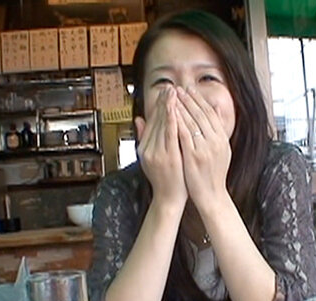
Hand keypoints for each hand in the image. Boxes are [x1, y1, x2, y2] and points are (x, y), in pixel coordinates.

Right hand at [135, 87, 186, 207]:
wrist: (169, 198)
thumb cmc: (166, 178)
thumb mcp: (151, 157)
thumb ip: (145, 138)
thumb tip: (138, 119)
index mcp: (145, 147)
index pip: (152, 121)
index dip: (158, 105)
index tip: (165, 92)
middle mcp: (148, 148)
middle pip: (156, 120)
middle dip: (164, 102)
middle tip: (170, 86)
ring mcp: (157, 152)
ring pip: (163, 124)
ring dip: (168, 106)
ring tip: (174, 92)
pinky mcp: (168, 157)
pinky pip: (170, 134)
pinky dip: (173, 120)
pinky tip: (177, 109)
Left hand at [175, 86, 231, 210]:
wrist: (212, 196)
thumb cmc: (213, 175)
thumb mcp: (221, 151)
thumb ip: (218, 131)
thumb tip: (216, 110)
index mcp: (222, 139)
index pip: (210, 113)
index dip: (199, 100)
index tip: (190, 89)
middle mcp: (216, 141)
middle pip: (201, 114)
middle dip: (189, 99)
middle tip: (179, 88)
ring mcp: (205, 149)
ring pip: (192, 122)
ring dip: (181, 107)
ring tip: (172, 96)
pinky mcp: (194, 156)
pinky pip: (184, 135)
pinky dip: (177, 122)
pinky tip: (170, 114)